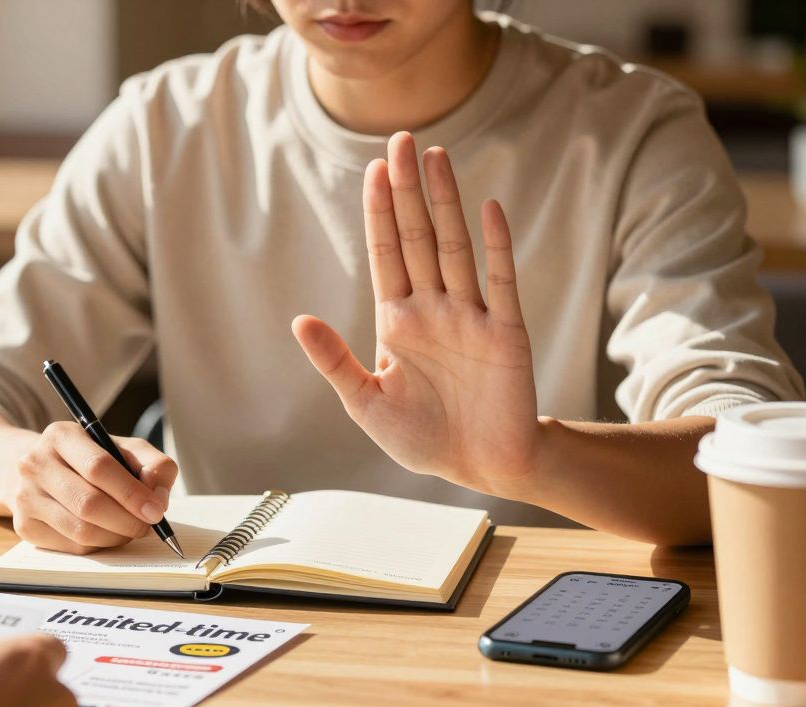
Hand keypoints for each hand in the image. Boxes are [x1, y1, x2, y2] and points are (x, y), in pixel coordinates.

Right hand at [7, 421, 178, 553]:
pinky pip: (72, 546)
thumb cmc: (91, 460)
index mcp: (61, 436)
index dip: (131, 493)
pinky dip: (99, 545)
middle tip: (148, 526)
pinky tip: (107, 533)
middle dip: (127, 521)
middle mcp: (35, 464)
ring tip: (129, 529)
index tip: (156, 511)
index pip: (98, 467)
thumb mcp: (124, 448)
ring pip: (81, 531)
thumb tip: (158, 500)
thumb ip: (153, 465)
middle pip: (89, 503)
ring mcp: (25, 497)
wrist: (40, 470)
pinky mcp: (25, 527)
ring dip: (116, 536)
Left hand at [293, 132, 538, 492]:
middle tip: (400, 140)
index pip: (386, 254)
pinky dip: (497, 246)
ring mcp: (471, 316)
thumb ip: (335, 361)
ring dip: (446, 203)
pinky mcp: (506, 333)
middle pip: (418, 237)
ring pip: (455, 248)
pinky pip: (502, 282)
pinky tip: (489, 209)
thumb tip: (298, 320)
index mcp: (398, 321)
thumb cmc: (422, 438)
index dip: (379, 213)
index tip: (372, 170)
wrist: (480, 467)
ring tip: (436, 158)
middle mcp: (434, 308)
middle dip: (408, 191)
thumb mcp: (366, 404)